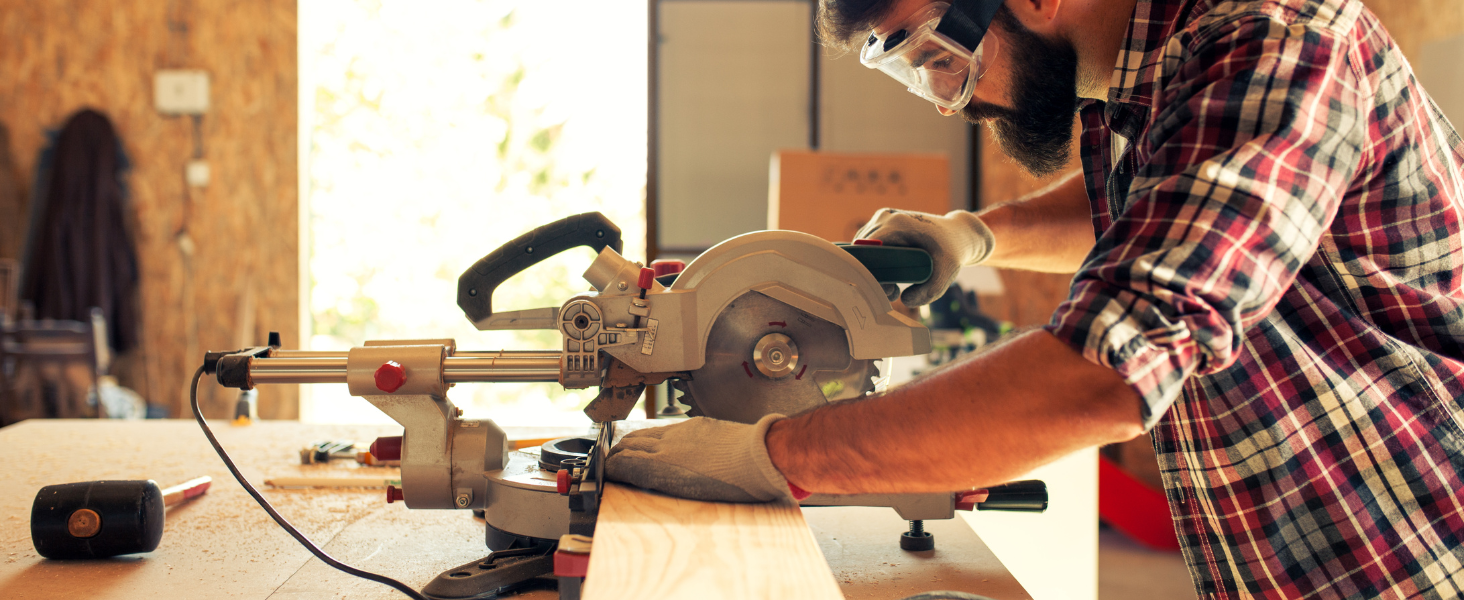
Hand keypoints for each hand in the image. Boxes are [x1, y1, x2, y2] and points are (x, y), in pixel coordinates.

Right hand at [605, 415, 790, 502]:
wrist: (759, 456)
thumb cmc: (734, 483)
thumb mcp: (692, 493)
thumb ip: (666, 483)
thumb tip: (650, 480)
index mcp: (663, 465)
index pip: (626, 462)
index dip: (611, 466)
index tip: (605, 470)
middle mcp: (667, 445)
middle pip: (632, 444)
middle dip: (617, 452)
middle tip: (611, 459)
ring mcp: (682, 432)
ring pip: (647, 433)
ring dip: (632, 441)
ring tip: (626, 446)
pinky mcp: (696, 424)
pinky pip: (665, 428)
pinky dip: (653, 434)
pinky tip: (657, 438)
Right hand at [855, 208, 994, 306]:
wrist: (956, 234)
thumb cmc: (950, 252)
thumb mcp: (946, 274)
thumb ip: (928, 293)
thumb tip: (903, 299)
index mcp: (897, 224)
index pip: (866, 249)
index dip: (870, 272)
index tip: (886, 289)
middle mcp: (885, 217)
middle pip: (861, 250)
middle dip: (872, 274)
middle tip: (893, 292)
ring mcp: (882, 218)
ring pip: (862, 249)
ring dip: (872, 269)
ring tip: (894, 286)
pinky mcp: (882, 224)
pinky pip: (867, 246)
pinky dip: (875, 261)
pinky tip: (891, 276)